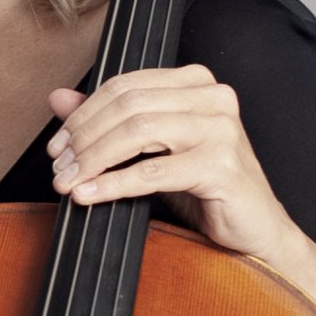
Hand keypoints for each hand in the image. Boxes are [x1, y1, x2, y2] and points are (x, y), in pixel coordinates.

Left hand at [46, 71, 315, 315]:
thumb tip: (59, 99)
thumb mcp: (152, 152)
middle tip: (58, 166)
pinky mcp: (222, 166)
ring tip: (68, 182)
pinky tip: (91, 195)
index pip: (126, 86)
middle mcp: (213, 98)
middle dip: (84, 137)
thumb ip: (108, 123)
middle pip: (128, 106)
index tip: (58, 145)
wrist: (257, 231)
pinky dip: (115, 183)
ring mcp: (221, 130)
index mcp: (197, 84)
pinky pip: (154, 171)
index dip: (84, 114)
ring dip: (94, 159)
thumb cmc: (207, 190)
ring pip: (138, 132)